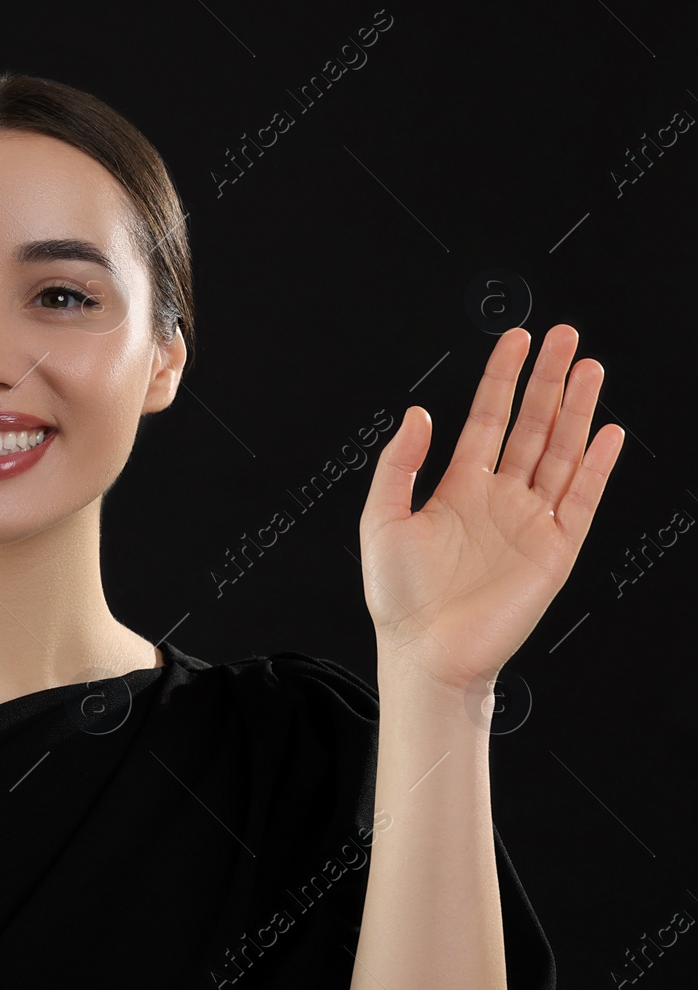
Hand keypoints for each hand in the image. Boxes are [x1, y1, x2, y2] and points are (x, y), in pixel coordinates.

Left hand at [358, 324, 624, 694]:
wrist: (426, 652)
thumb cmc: (398, 597)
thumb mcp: (381, 518)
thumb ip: (398, 464)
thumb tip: (416, 415)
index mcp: (458, 488)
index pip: (487, 419)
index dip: (502, 378)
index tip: (516, 340)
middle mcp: (498, 499)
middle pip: (532, 426)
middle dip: (549, 380)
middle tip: (566, 337)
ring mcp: (530, 521)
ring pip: (562, 452)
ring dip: (578, 411)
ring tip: (591, 368)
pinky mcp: (555, 549)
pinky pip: (582, 499)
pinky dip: (597, 465)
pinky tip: (608, 432)